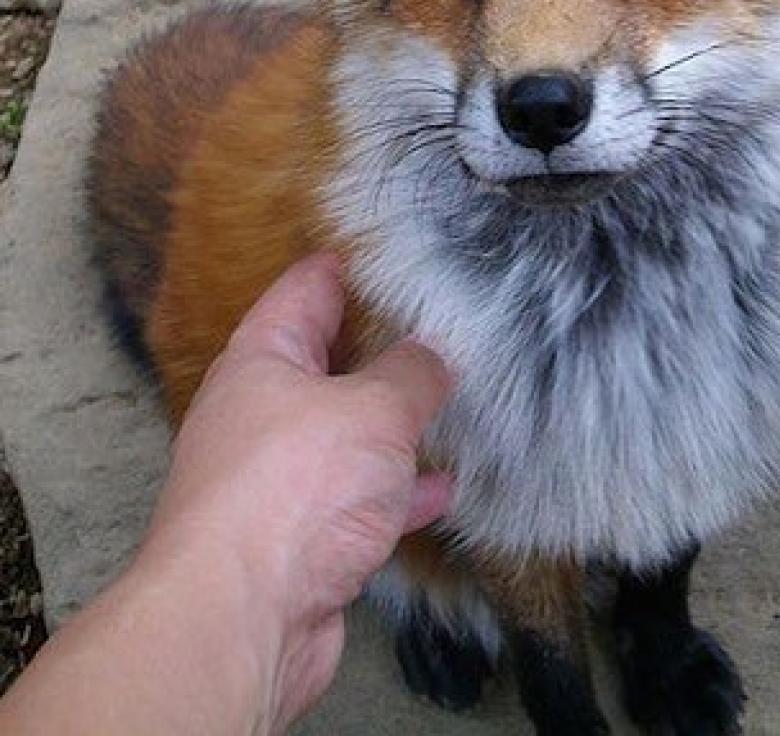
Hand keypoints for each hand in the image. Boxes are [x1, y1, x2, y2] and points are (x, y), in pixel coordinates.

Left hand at [136, 252, 452, 730]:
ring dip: (394, 423)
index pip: (306, 289)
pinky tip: (445, 488)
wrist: (243, 617)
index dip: (349, 263)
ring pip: (345, 434)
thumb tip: (436, 352)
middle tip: (442, 319)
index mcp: (261, 360)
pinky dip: (398, 492)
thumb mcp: (373, 410)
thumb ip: (412, 373)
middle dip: (382, 345)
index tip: (393, 246)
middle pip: (327, 362)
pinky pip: (358, 499)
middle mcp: (261, 414)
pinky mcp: (299, 537)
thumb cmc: (296, 487)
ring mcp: (277, 478)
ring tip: (451, 398)